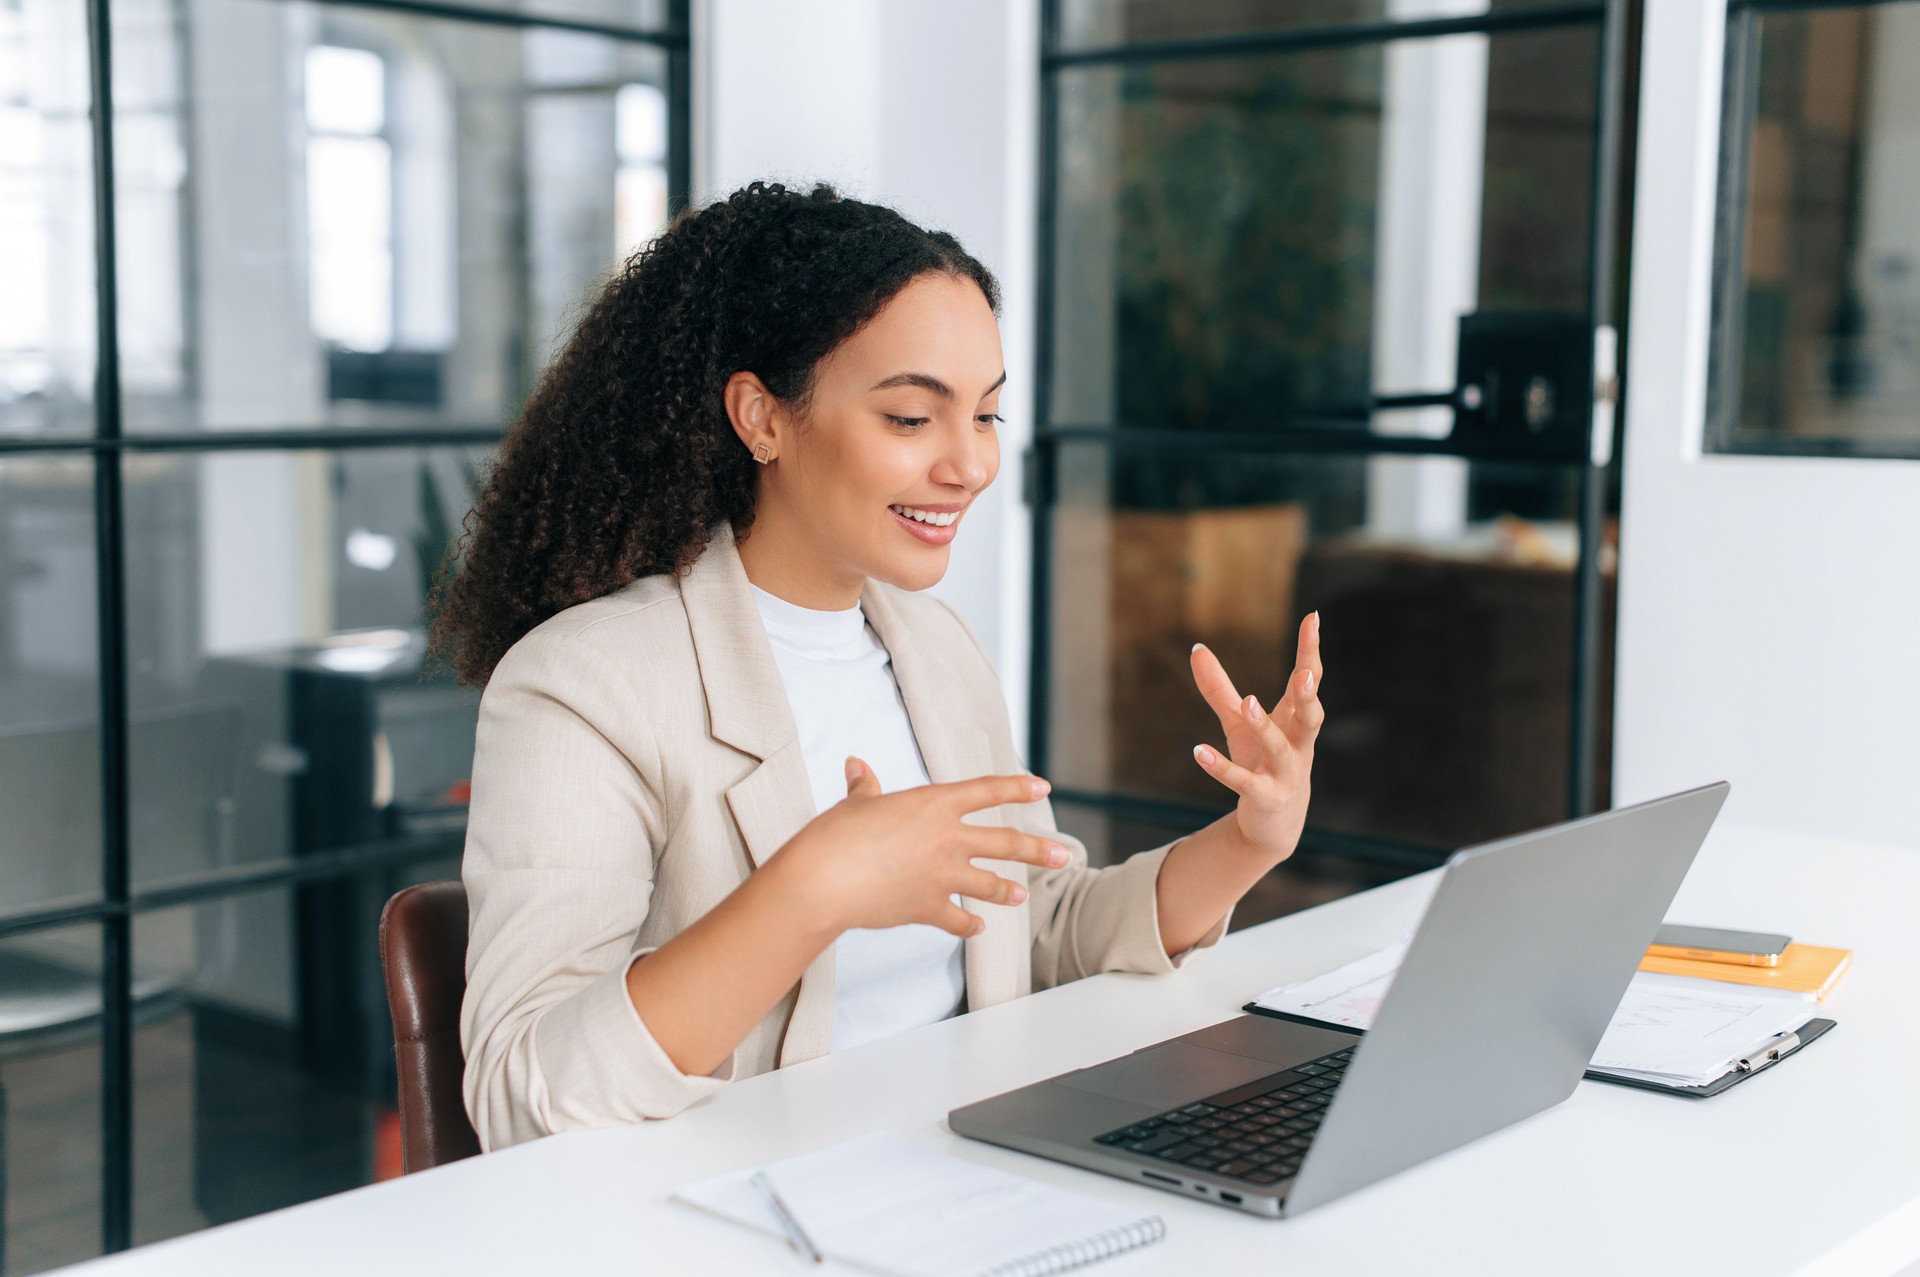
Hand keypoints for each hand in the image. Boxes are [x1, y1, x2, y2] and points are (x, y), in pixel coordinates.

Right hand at [776, 761, 1071, 939]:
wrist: (824, 881)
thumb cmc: (836, 836)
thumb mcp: (855, 804)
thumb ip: (864, 786)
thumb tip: (856, 765)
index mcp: (934, 804)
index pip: (986, 790)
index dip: (1017, 787)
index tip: (1042, 788)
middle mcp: (948, 838)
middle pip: (1005, 843)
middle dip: (1038, 849)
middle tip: (1063, 856)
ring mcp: (943, 876)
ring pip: (990, 884)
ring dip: (1007, 891)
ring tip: (1020, 896)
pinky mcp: (929, 908)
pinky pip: (959, 920)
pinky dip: (969, 926)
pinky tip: (976, 927)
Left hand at [1189, 612, 1323, 865]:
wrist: (1273, 827)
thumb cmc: (1262, 766)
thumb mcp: (1239, 725)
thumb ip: (1219, 689)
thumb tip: (1197, 648)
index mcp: (1295, 723)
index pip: (1308, 682)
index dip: (1311, 652)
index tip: (1313, 618)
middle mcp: (1298, 747)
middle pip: (1311, 717)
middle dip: (1309, 696)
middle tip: (1306, 674)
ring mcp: (1285, 775)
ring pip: (1280, 749)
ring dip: (1266, 727)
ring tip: (1248, 702)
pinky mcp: (1265, 798)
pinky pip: (1243, 782)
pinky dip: (1221, 768)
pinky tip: (1198, 751)